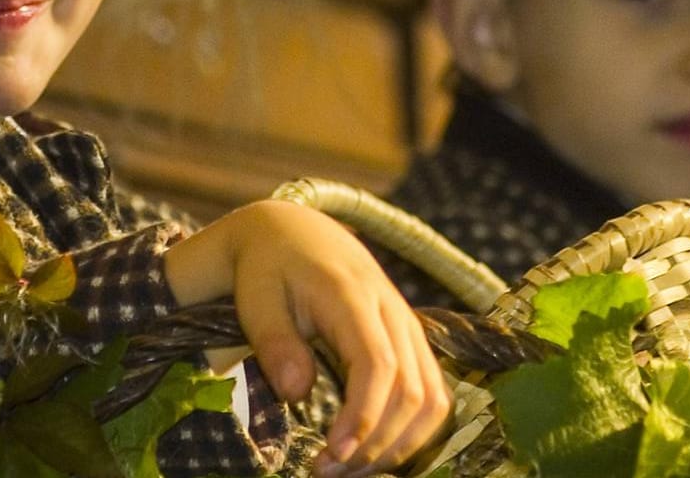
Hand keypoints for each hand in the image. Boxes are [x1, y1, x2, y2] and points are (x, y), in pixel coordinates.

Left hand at [165, 200, 448, 477]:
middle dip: (376, 443)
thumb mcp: (256, 299)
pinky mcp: (412, 342)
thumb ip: (275, 343)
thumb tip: (296, 392)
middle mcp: (393, 312)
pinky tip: (374, 451)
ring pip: (431, 398)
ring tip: (348, 469)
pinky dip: (412, 431)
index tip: (333, 454)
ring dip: (398, 444)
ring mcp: (409, 327)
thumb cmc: (269, 268)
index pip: (379, 364)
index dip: (363, 416)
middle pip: (412, 390)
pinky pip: (433, 394)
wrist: (295, 234)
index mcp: (354, 296)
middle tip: (328, 472)